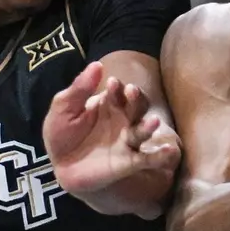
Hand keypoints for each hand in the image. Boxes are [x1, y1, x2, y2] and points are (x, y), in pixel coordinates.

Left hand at [43, 61, 179, 195]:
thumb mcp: (64, 108)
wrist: (61, 166)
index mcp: (109, 104)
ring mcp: (127, 141)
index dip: (117, 87)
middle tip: (131, 91)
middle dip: (135, 99)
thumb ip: (79, 88)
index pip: (119, 91)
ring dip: (148, 126)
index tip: (111, 83)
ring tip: (153, 122)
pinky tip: (169, 152)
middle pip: (136, 106)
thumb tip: (97, 64)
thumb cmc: (62, 133)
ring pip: (142, 131)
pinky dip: (160, 156)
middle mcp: (122, 120)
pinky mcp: (129, 162)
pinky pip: (147, 159)